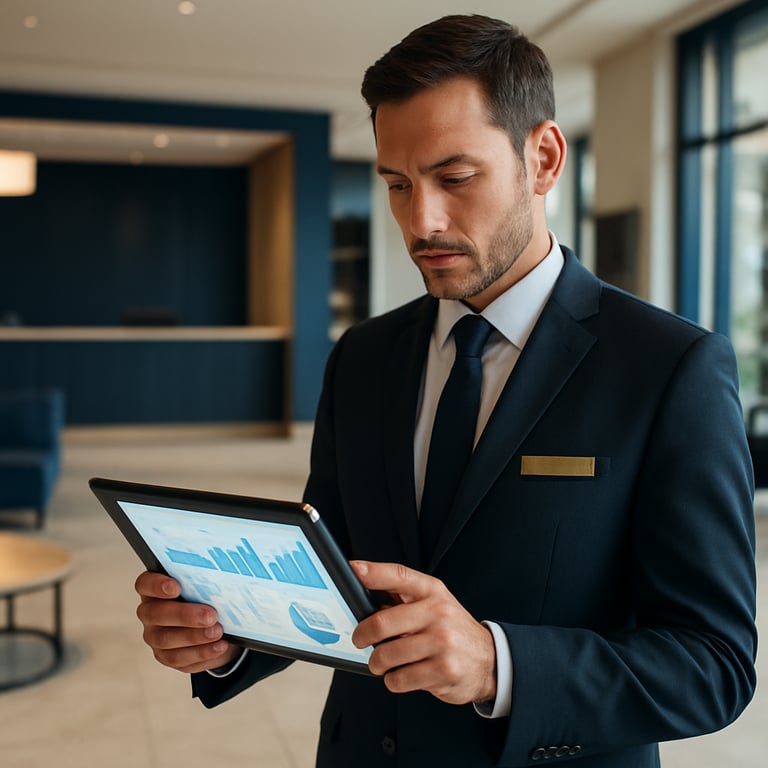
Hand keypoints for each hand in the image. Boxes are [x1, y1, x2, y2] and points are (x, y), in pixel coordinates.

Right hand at [134, 571, 239, 673]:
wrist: (217, 624)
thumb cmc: (207, 596)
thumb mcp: (207, 585)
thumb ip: (206, 580)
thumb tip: (222, 577)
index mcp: (155, 588)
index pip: (145, 583)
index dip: (156, 585)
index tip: (176, 587)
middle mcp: (150, 612)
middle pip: (155, 614)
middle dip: (184, 615)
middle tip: (210, 615)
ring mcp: (155, 636)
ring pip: (166, 639)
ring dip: (194, 636)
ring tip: (217, 632)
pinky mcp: (166, 656)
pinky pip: (179, 658)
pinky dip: (202, 652)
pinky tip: (219, 646)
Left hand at [350, 561, 496, 704]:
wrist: (490, 661)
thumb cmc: (452, 629)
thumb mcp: (435, 603)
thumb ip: (403, 596)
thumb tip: (364, 593)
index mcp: (432, 592)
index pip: (399, 575)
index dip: (374, 572)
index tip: (354, 569)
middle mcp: (438, 613)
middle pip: (381, 623)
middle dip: (362, 636)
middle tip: (360, 640)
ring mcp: (442, 642)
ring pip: (386, 655)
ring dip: (378, 663)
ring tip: (386, 662)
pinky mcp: (443, 671)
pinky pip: (399, 679)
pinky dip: (394, 680)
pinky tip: (405, 674)